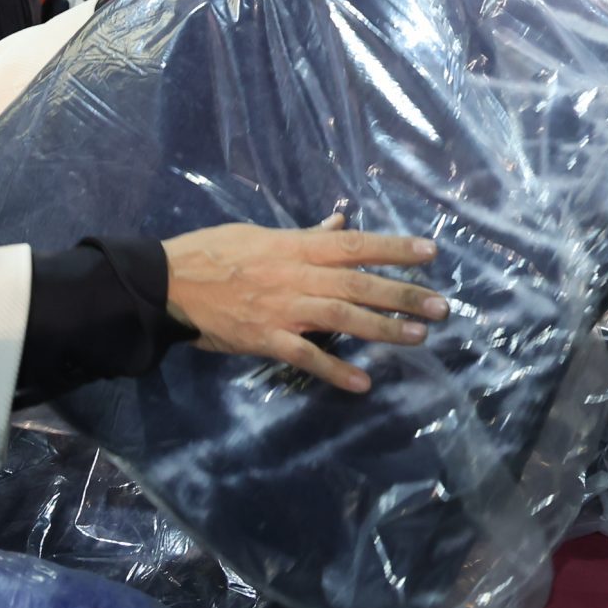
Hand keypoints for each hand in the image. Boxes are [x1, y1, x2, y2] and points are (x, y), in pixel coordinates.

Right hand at [163, 214, 446, 393]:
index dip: (394, 248)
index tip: (430, 253)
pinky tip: (361, 383)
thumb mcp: (259, 233)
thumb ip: (305, 235)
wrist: (167, 283)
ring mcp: (283, 309)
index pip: (355, 245)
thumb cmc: (213, 252)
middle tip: (441, 306)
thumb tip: (339, 224)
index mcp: (296, 247)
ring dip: (382, 328)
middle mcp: (297, 275)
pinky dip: (334, 370)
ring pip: (342, 317)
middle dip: (402, 294)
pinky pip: (306, 357)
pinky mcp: (265, 339)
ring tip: (417, 336)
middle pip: (359, 284)